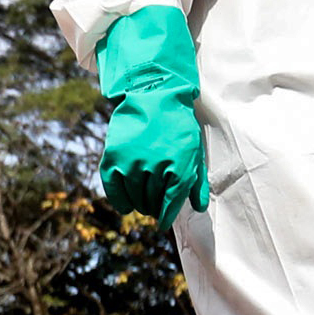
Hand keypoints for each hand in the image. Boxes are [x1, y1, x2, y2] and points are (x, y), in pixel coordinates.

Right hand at [94, 6, 209, 225]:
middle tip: (153, 207)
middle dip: (153, 208)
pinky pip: (114, 189)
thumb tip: (199, 208)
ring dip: (139, 204)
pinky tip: (126, 205)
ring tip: (142, 202)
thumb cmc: (178, 124)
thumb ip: (197, 180)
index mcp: (180, 166)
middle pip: (152, 202)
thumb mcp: (194, 150)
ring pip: (134, 198)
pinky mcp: (114, 157)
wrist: (154, 93)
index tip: (162, 221)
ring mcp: (133, 162)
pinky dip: (120, 201)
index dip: (166, 215)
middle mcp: (156, 166)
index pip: (170, 203)